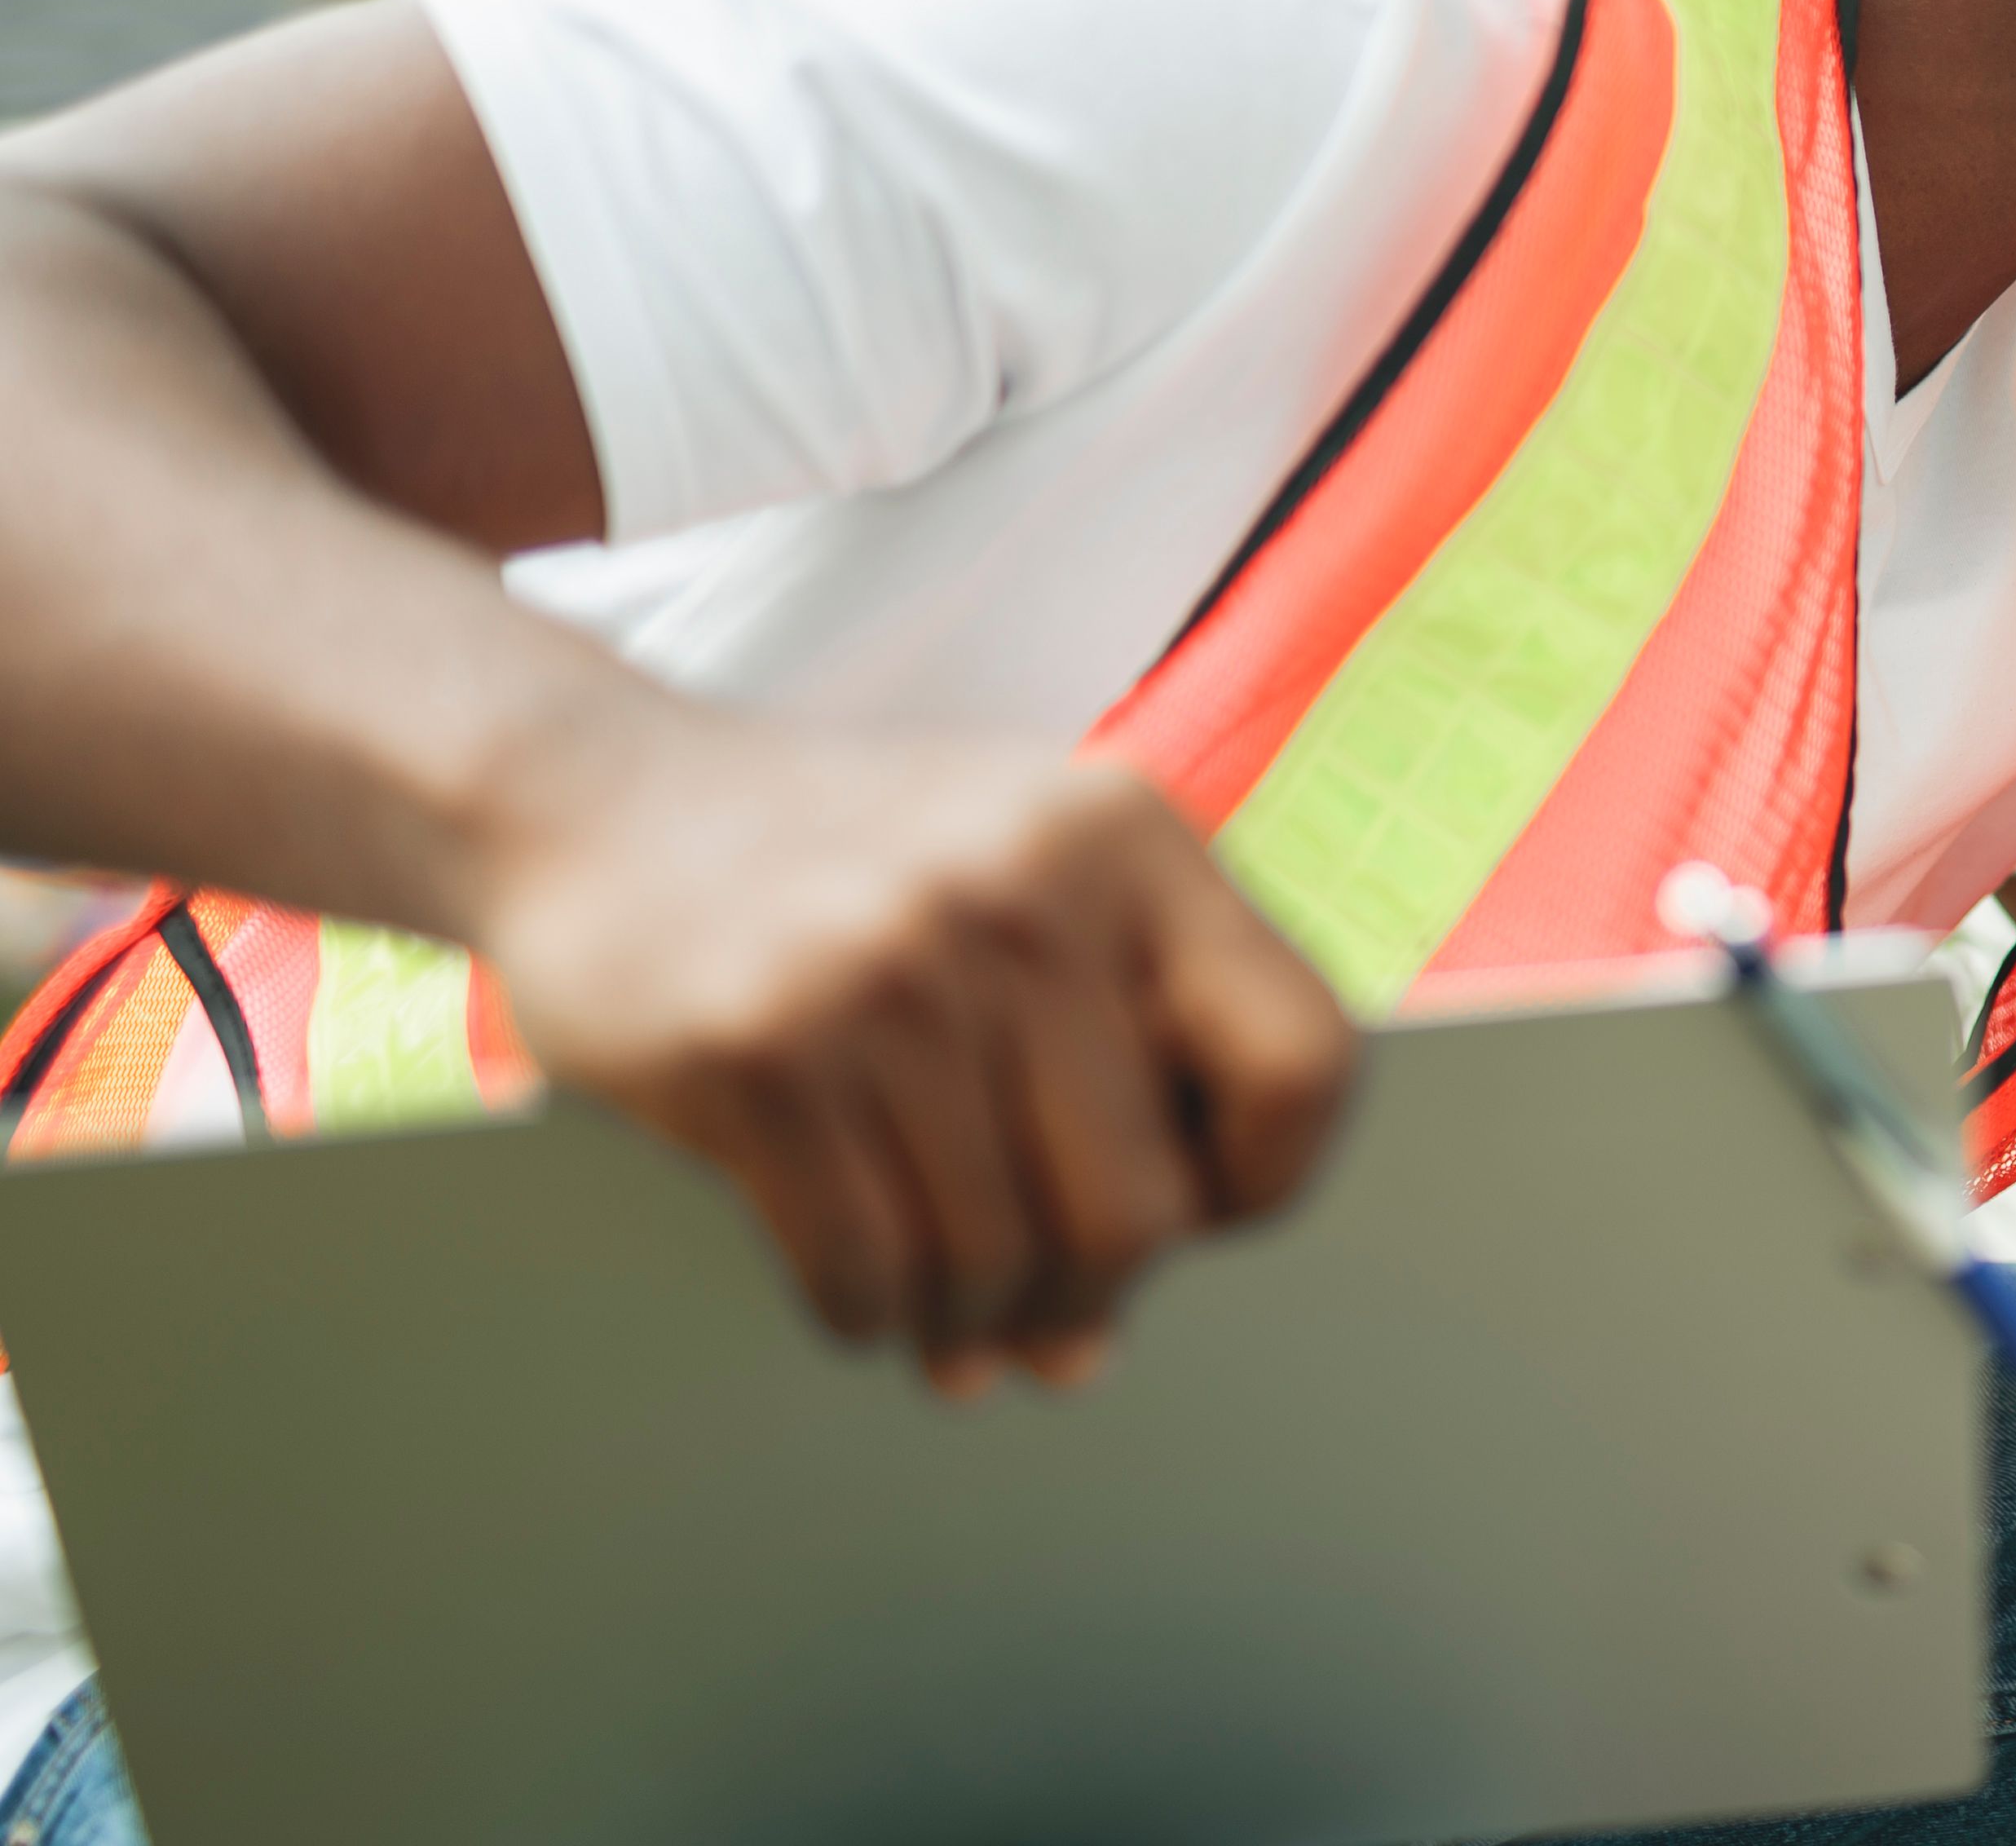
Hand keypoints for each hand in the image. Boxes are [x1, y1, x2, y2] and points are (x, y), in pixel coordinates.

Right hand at [464, 717, 1358, 1396]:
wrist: (597, 797)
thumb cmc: (849, 866)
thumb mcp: (1031, 875)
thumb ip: (1121, 1049)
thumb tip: (1103, 1332)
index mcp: (1133, 838)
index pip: (1305, 1059)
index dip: (1269, 1180)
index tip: (1202, 1216)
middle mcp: (1028, 889)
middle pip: (1143, 1205)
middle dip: (1097, 1295)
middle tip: (1056, 1320)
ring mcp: (890, 965)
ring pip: (996, 1256)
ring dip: (976, 1319)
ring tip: (954, 1318)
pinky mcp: (760, 1045)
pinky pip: (862, 1266)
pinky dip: (872, 1316)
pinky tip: (866, 1303)